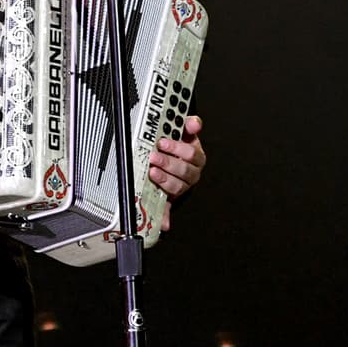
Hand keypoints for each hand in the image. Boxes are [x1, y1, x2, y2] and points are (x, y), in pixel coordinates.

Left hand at [149, 115, 205, 230]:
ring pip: (178, 186)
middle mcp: (190, 172)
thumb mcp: (180, 134)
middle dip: (168, 163)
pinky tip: (164, 224)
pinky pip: (169, 210)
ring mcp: (181, 186)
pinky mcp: (170, 199)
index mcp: (194, 156)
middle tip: (155, 157)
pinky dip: (166, 218)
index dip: (178, 148)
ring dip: (165, 180)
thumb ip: (188, 126)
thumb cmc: (174, 148)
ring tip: (153, 172)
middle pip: (185, 170)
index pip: (191, 153)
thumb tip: (193, 122)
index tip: (163, 142)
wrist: (167, 162)